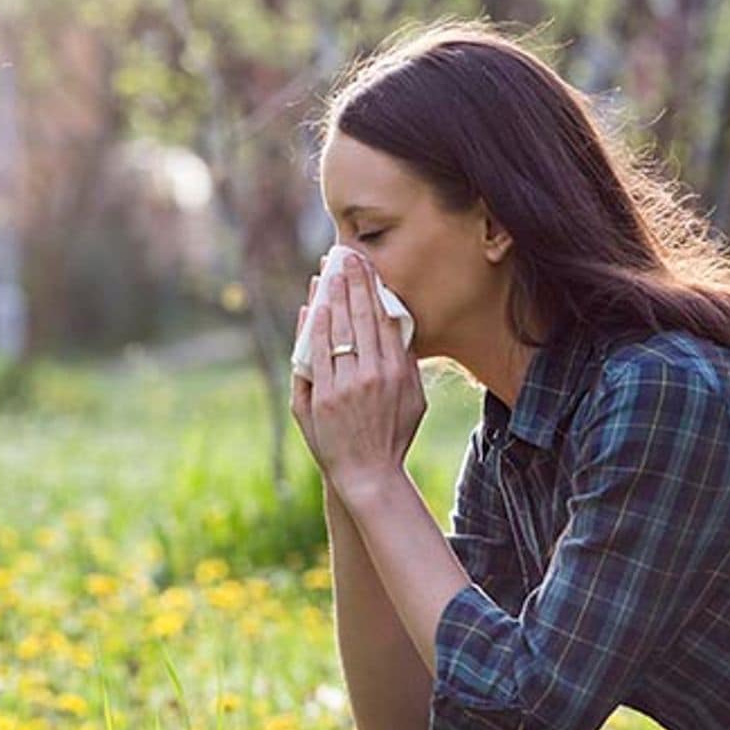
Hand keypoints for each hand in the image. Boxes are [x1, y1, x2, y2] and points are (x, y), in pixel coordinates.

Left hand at [290, 252, 425, 498]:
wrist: (368, 474)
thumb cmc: (393, 436)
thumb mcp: (415, 400)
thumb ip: (408, 364)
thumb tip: (399, 327)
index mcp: (397, 371)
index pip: (384, 318)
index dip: (373, 287)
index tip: (365, 265)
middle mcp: (373, 374)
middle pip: (360, 316)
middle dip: (351, 281)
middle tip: (344, 255)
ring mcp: (346, 385)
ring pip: (337, 329)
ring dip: (331, 296)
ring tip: (326, 272)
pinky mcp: (323, 396)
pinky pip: (316, 352)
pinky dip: (314, 326)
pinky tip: (313, 306)